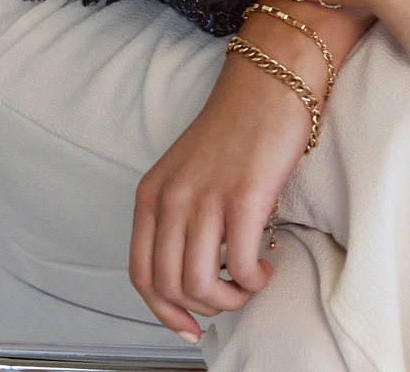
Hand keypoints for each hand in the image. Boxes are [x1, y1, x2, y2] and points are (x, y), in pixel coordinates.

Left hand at [128, 36, 314, 342]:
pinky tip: (266, 264)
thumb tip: (191, 276)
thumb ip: (179, 217)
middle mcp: (171, 198)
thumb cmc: (235, 128)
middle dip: (203, 309)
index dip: (163, 312)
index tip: (189, 328)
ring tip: (250, 282)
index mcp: (152, 193)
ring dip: (231, 299)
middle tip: (231, 296)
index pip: (141, 274)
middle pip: (170, 287)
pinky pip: (240, 267)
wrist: (269, 81)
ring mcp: (205, 198)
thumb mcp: (187, 172)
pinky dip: (254, 280)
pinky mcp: (243, 199)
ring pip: (201, 286)